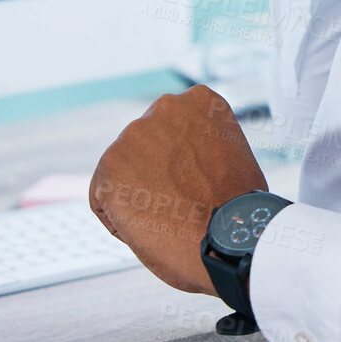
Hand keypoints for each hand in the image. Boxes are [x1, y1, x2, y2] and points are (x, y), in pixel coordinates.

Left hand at [89, 85, 266, 296]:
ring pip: (124, 174)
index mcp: (200, 102)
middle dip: (157, 177)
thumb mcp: (231, 157)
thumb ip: (202, 147)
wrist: (228, 239)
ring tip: (170, 219)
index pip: (173, 133)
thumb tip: (183, 162)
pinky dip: (120, 221)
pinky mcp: (109, 165)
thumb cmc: (236, 212)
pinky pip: (104, 200)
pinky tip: (150, 227)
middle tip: (182, 206)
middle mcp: (165, 107)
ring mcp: (134, 134)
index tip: (198, 187)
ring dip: (139, 197)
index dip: (183, 168)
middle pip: (146, 148)